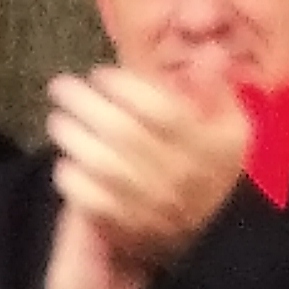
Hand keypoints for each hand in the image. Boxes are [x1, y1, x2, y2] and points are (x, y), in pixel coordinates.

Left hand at [42, 65, 251, 278]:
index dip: (123, 87)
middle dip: (84, 103)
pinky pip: (91, 201)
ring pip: (102, 165)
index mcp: (204, 144)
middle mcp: (177, 173)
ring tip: (57, 119)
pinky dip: (73, 180)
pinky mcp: (129, 228)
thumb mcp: (231, 125)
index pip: (159, 109)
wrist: (214, 236)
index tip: (100, 73)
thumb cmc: (215, 168)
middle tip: (61, 86)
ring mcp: (150, 204)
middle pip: (122, 132)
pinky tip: (65, 162)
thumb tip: (207, 52)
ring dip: (72, 137)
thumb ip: (215, 88)